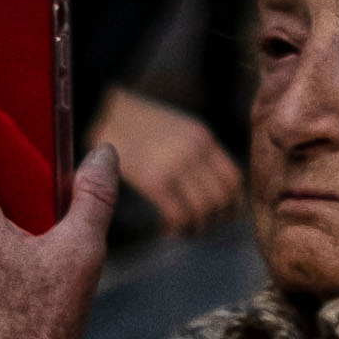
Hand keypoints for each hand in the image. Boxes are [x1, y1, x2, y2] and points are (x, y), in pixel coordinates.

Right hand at [96, 88, 243, 234]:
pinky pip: (180, 215)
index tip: (218, 216)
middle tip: (197, 227)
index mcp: (203, 138)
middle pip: (223, 199)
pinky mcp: (154, 179)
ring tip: (180, 229)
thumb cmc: (136, 123)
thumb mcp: (177, 128)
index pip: (236, 180)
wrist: (102, 108)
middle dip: (214, 221)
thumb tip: (208, 184)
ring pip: (204, 211)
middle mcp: (196, 151)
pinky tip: (164, 227)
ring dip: (195, 228)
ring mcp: (176, 165)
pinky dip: (176, 228)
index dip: (232, 205)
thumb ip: (196, 151)